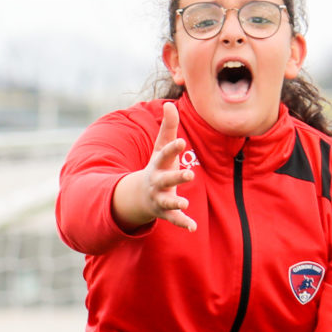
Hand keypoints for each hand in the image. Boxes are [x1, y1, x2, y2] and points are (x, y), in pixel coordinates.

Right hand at [111, 102, 196, 232]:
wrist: (138, 196)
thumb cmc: (156, 167)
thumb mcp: (160, 148)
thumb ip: (168, 127)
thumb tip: (170, 104)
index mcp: (158, 164)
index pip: (165, 155)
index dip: (172, 148)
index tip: (182, 142)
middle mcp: (157, 182)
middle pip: (166, 179)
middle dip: (176, 177)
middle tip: (189, 174)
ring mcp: (159, 198)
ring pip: (168, 202)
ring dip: (176, 203)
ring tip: (186, 204)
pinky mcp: (165, 212)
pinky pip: (173, 219)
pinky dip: (183, 223)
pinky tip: (193, 227)